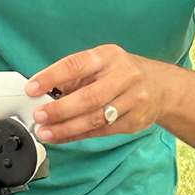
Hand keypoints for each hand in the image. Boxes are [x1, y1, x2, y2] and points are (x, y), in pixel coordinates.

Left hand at [28, 45, 180, 143]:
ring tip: (45, 132)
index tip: (32, 87)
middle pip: (88, 97)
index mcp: (109, 56)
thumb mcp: (101, 63)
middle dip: (60, 109)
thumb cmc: (122, 73)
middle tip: (39, 115)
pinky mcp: (134, 121)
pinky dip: (77, 135)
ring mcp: (132, 100)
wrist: (161, 88)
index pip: (76, 64)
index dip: (52, 76)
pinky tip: (61, 137)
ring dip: (66, 128)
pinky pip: (101, 131)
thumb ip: (74, 76)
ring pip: (95, 118)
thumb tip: (42, 92)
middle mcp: (124, 76)